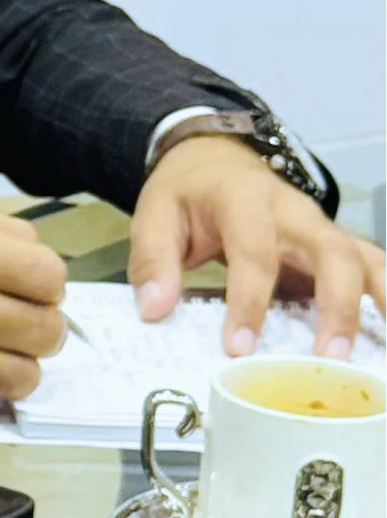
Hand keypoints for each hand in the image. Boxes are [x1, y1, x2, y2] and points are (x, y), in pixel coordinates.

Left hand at [130, 136, 383, 357]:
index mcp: (245, 201)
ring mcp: (320, 228)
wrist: (213, 159)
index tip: (239, 346)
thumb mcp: (154, 215)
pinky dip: (386, 295)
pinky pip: (372, 266)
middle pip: (332, 253)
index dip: (249, 301)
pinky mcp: (333, 244)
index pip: (255, 252)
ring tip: (384, 349)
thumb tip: (155, 309)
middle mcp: (294, 212)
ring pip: (364, 259)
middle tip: (328, 358)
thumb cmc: (186, 193)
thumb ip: (154, 260)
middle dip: (336, 307)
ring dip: (380, 302)